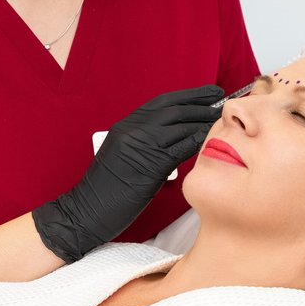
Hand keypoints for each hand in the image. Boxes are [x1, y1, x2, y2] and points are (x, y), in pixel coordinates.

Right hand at [32, 84, 224, 262]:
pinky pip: (179, 148)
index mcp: (125, 126)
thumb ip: (144, 143)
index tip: (206, 93)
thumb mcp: (122, 157)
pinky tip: (210, 139)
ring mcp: (139, 146)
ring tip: (220, 119)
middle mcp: (132, 130)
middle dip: (200, 102)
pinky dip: (196, 141)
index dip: (187, 96)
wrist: (84, 212)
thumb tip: (173, 139)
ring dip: (202, 121)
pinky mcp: (148, 165)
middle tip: (220, 99)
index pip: (162, 103)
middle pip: (174, 109)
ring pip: (179, 126)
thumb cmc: (105, 191)